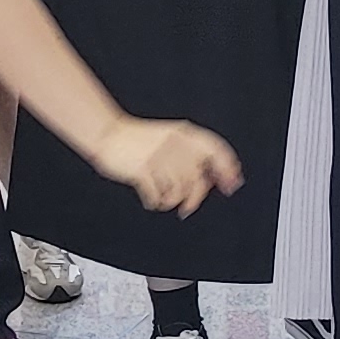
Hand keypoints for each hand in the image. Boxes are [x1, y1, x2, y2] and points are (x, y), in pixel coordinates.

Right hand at [96, 118, 242, 215]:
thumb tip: (214, 179)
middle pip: (198, 177)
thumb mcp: (169, 138)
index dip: (227, 168)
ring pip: (179, 190)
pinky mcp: (141, 169)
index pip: (216, 149)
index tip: (231, 184)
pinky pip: (157, 195)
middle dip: (196, 197)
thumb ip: (191, 154)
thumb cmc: (138, 140)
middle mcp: (174, 144)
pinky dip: (156, 202)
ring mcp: (157, 156)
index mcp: (183, 133)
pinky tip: (152, 200)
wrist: (107, 134)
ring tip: (166, 200)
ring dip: (173, 201)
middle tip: (189, 206)